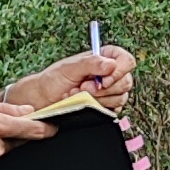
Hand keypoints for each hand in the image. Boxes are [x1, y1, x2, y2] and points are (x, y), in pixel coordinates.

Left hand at [11, 44, 136, 112]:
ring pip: (121, 98)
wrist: (43, 100)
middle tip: (83, 87)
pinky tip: (83, 104)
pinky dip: (98, 108)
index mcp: (104, 58)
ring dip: (98, 99)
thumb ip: (91, 63)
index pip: (126, 60)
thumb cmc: (53, 80)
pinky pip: (113, 110)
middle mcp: (110, 74)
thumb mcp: (69, 68)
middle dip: (104, 88)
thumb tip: (111, 65)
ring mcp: (110, 92)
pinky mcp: (107, 107)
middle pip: (126, 81)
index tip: (104, 79)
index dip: (120, 70)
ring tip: (78, 95)